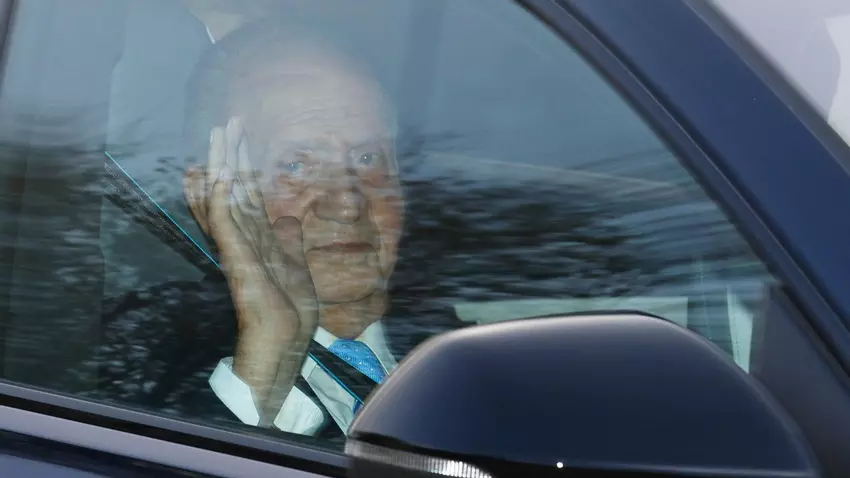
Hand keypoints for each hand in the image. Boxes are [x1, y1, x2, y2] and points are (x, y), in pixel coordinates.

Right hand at [184, 117, 318, 425]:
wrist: (285, 341)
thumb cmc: (291, 312)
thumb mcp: (297, 265)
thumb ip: (289, 240)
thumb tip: (288, 217)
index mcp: (259, 238)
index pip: (247, 193)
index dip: (244, 165)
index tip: (241, 137)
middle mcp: (244, 238)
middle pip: (233, 188)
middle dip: (230, 155)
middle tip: (227, 123)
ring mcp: (237, 246)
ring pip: (224, 196)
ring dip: (222, 164)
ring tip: (219, 134)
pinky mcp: (236, 258)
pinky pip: (223, 220)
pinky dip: (219, 195)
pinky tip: (218, 170)